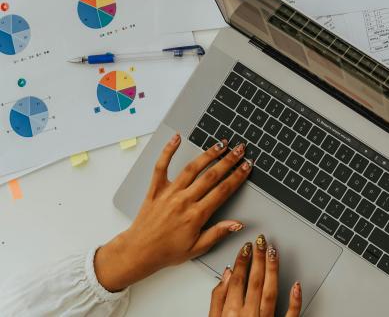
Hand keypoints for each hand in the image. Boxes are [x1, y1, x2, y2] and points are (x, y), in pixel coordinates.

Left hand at [94, 135, 252, 291]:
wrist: (138, 252)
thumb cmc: (167, 252)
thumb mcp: (197, 248)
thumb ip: (218, 233)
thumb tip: (237, 223)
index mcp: (196, 215)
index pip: (223, 191)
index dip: (237, 177)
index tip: (246, 167)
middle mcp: (184, 200)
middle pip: (211, 176)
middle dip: (228, 161)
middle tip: (240, 150)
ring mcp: (169, 192)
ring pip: (192, 168)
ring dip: (208, 154)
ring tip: (221, 144)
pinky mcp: (156, 189)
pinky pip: (161, 166)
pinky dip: (168, 151)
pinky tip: (177, 138)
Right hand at [209, 237, 301, 316]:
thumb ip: (217, 300)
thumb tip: (225, 276)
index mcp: (231, 313)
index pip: (237, 280)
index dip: (242, 261)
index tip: (246, 247)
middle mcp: (249, 316)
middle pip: (254, 282)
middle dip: (258, 259)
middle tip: (261, 241)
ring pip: (270, 292)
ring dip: (272, 270)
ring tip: (273, 252)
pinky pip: (290, 316)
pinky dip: (295, 300)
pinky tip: (297, 284)